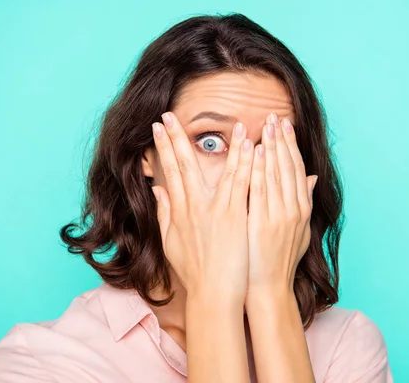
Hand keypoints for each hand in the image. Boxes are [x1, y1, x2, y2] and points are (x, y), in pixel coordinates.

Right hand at [151, 112, 253, 302]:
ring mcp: (215, 210)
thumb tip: (158, 191)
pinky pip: (241, 184)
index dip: (163, 147)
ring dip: (225, 144)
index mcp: (180, 211)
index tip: (158, 127)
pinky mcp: (235, 217)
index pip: (169, 171)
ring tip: (231, 123)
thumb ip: (164, 214)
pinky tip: (250, 146)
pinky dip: (245, 163)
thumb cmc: (195, 271)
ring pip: (220, 170)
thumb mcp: (171, 242)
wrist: (213, 294)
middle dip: (176, 138)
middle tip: (169, 114)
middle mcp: (194, 207)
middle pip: (184, 164)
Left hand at [247, 113, 317, 294]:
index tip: (285, 125)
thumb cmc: (279, 260)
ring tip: (266, 125)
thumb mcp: (299, 231)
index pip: (296, 169)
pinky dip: (259, 169)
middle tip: (275, 116)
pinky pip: (260, 190)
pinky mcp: (262, 222)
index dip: (290, 146)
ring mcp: (279, 215)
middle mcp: (293, 209)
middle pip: (287, 167)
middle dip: (282, 140)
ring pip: (275, 174)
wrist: (268, 288)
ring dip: (271, 148)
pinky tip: (255, 152)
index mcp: (300, 209)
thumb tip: (310, 178)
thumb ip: (303, 202)